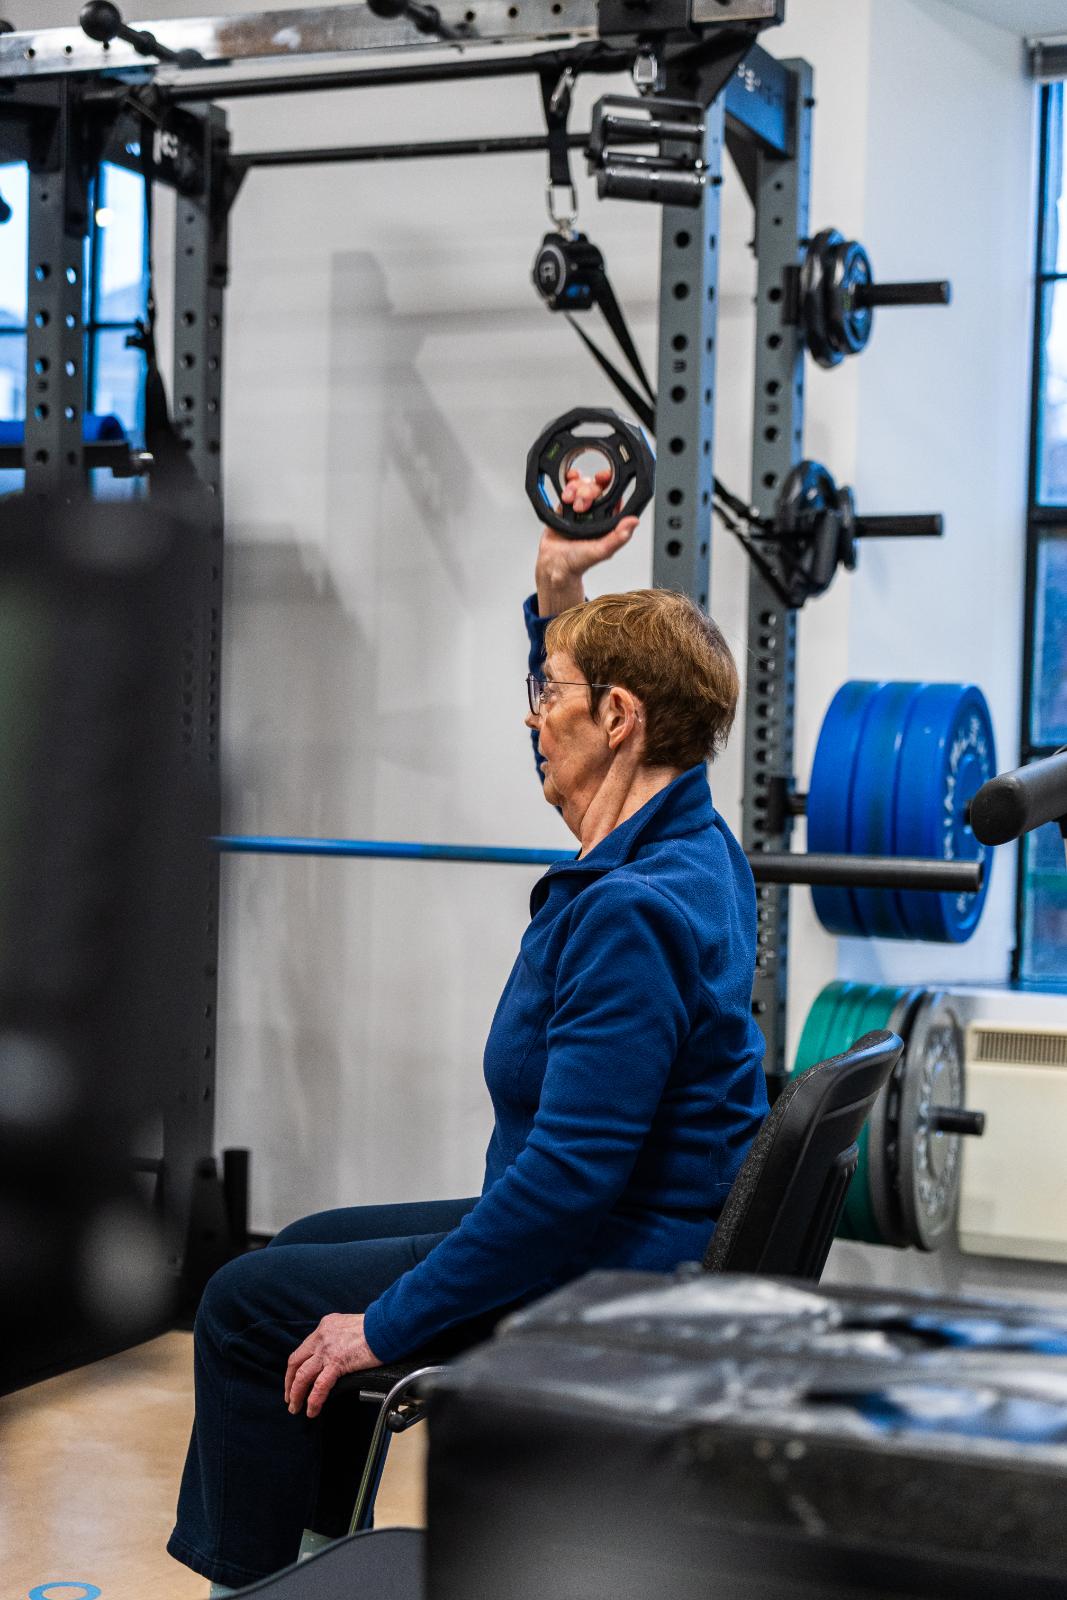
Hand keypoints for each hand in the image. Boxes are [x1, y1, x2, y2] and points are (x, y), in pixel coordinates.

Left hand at [284, 1313, 380, 1418]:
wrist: (387, 1325)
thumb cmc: (376, 1326)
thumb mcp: (350, 1325)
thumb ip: (339, 1338)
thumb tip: (338, 1353)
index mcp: (325, 1327)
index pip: (303, 1349)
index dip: (295, 1367)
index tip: (294, 1379)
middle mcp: (322, 1337)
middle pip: (296, 1362)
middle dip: (290, 1382)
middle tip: (290, 1397)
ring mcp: (327, 1350)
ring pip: (302, 1375)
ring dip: (296, 1394)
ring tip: (295, 1408)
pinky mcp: (337, 1362)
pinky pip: (319, 1386)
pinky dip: (313, 1400)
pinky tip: (312, 1410)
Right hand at [536, 467, 640, 615]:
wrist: (552, 564)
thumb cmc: (577, 562)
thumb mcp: (601, 550)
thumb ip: (618, 537)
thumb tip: (634, 522)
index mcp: (609, 521)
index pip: (614, 495)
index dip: (610, 483)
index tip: (603, 479)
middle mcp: (596, 513)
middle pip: (596, 488)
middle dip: (588, 491)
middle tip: (582, 505)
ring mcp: (580, 509)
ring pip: (582, 486)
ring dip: (576, 489)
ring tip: (570, 503)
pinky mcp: (565, 507)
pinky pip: (567, 489)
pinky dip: (567, 485)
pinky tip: (565, 493)